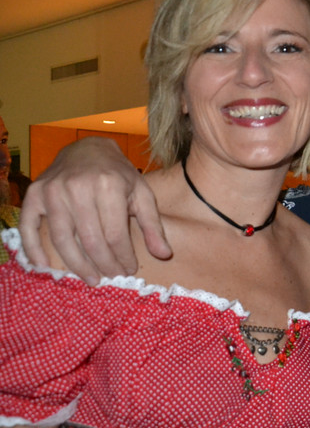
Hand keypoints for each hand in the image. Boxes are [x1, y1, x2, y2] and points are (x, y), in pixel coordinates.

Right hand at [20, 137, 170, 282]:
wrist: (88, 148)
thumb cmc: (118, 175)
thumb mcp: (142, 194)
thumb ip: (152, 225)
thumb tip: (164, 255)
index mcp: (108, 186)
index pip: (115, 235)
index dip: (123, 257)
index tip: (129, 269)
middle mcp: (78, 188)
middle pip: (91, 241)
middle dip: (104, 265)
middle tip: (112, 277)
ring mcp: (52, 191)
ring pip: (63, 239)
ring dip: (77, 264)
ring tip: (91, 278)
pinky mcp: (34, 194)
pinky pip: (29, 226)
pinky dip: (33, 249)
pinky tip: (44, 266)